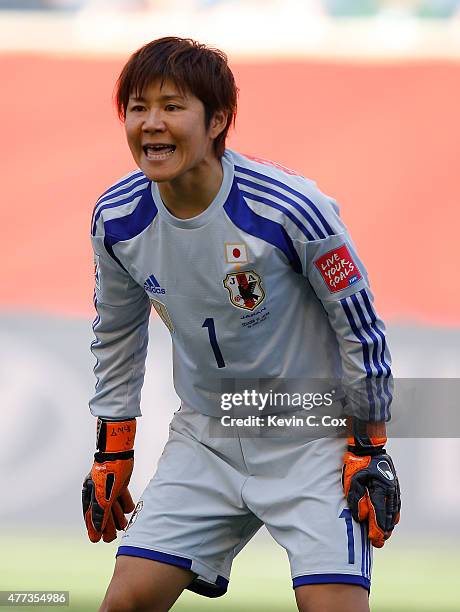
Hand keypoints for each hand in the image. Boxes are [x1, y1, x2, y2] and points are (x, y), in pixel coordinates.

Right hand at [82, 418, 135, 542]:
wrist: (119, 452)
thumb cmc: (108, 474)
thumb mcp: (104, 497)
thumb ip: (100, 513)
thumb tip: (96, 531)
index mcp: (90, 494)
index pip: (90, 516)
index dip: (94, 529)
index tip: (97, 540)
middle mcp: (98, 492)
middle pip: (102, 512)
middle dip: (107, 525)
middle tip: (112, 538)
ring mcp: (110, 487)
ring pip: (113, 506)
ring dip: (118, 516)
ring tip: (124, 526)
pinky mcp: (120, 482)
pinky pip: (122, 497)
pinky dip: (125, 503)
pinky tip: (129, 509)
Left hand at [342, 451, 400, 547]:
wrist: (369, 448)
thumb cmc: (358, 464)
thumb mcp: (352, 480)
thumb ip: (356, 499)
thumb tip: (361, 517)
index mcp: (380, 489)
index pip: (379, 514)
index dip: (376, 529)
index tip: (373, 540)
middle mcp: (390, 490)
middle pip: (388, 516)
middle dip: (384, 530)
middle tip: (379, 542)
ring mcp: (394, 488)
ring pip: (394, 511)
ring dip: (390, 524)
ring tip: (385, 535)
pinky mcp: (395, 485)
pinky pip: (396, 503)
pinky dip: (394, 514)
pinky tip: (392, 521)